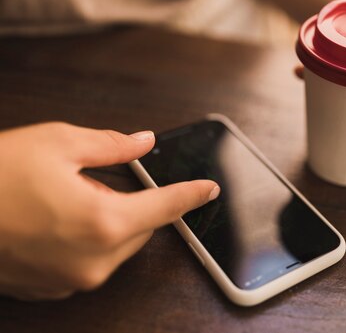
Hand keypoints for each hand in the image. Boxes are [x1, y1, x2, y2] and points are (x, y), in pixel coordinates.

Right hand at [0, 122, 219, 299]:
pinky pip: (88, 261)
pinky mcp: (52, 288)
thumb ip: (112, 145)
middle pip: (140, 228)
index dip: (190, 194)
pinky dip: (84, 239)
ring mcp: (72, 281)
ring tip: (61, 200)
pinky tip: (51, 221)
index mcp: (104, 222)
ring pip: (115, 245)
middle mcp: (94, 261)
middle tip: (89, 181)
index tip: (209, 189)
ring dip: (106, 221)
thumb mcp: (58, 143)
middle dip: (129, 202)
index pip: (165, 207)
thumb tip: (143, 142)